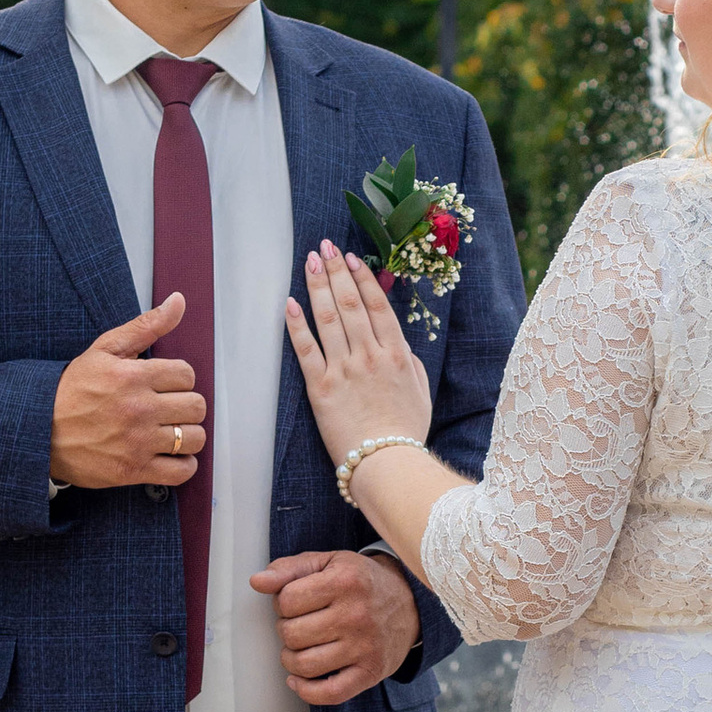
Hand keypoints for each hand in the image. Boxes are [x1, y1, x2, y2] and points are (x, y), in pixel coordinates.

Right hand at [49, 292, 207, 489]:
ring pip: (194, 438)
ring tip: (171, 432)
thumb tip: (179, 301)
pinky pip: (181, 471)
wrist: (37, 430)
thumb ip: (146, 325)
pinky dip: (183, 465)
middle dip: (186, 406)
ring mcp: (137, 442)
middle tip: (169, 409)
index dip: (178, 380)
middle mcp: (139, 409)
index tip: (165, 386)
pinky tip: (171, 455)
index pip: (187, 375)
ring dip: (188, 435)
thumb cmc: (71, 390)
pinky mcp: (133, 470)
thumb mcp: (105, 349)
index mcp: (134, 376)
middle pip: (196, 406)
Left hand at [251, 547, 420, 705]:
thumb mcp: (328, 562)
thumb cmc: (362, 582)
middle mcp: (357, 614)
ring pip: (304, 665)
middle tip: (299, 624)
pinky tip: (299, 679)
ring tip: (299, 648)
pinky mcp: (371, 672)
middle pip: (292, 634)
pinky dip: (306, 691)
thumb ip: (290, 569)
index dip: (281, 603)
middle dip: (286, 630)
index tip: (294, 603)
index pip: (286, 600)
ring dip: (291, 660)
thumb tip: (257, 582)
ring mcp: (365, 646)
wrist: (412, 602)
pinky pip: (329, 694)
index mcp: (345, 581)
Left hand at [283, 243, 433, 467]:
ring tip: (310, 261)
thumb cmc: (406, 432)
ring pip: (327, 319)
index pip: (378, 306)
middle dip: (337, 271)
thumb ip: (410, 362)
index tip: (353, 259)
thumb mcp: (421, 391)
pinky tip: (290, 302)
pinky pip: (306, 350)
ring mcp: (343, 370)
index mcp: (397, 355)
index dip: (363, 279)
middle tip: (326, 247)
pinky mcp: (320, 388)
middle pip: (350, 304)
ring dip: (317, 286)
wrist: (387, 464)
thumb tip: (399, 343)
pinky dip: (297, 324)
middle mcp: (370, 356)